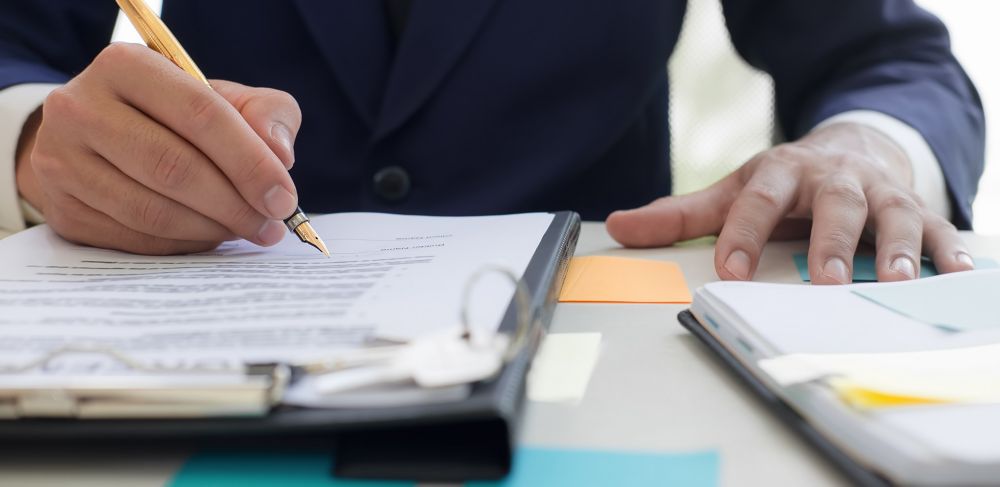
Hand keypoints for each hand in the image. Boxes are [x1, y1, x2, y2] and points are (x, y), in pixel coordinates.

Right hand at [15, 43, 301, 254]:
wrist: (101, 136)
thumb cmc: (176, 116)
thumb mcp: (224, 98)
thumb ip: (265, 114)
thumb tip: (280, 155)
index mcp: (126, 66)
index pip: (201, 114)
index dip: (250, 162)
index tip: (284, 198)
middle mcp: (80, 108)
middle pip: (173, 167)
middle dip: (234, 204)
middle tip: (270, 226)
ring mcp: (62, 161)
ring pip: (151, 211)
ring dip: (211, 229)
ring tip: (246, 231)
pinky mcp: (62, 209)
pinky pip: (134, 239)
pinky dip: (182, 245)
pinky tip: (209, 237)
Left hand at [606, 123, 973, 283]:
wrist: (847, 148)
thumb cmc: (783, 182)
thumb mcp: (732, 191)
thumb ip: (679, 215)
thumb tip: (616, 226)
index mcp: (780, 173)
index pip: (757, 199)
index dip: (743, 232)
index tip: (731, 270)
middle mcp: (831, 179)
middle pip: (833, 203)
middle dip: (830, 241)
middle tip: (826, 281)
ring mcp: (876, 191)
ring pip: (890, 213)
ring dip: (894, 247)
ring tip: (894, 280)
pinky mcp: (912, 206)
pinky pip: (935, 226)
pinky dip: (947, 249)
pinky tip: (955, 273)